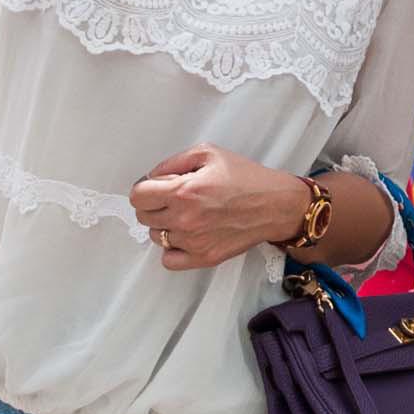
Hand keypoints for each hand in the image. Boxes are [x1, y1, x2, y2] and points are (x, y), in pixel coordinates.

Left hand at [127, 144, 300, 270]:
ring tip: (186, 215)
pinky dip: (172, 248)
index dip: (144, 189)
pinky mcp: (203, 258)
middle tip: (173, 199)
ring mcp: (193, 242)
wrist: (275, 205)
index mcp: (183, 192)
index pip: (138, 197)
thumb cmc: (246, 177)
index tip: (155, 187)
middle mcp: (184, 219)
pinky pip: (169, 260)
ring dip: (164, 225)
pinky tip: (185, 236)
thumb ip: (174, 162)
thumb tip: (152, 177)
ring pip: (156, 236)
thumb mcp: (209, 153)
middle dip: (153, 204)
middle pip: (144, 216)